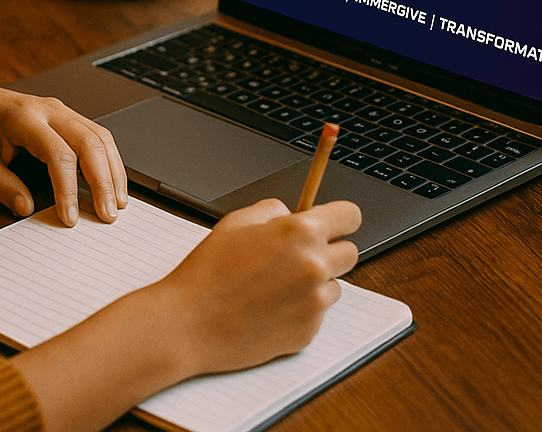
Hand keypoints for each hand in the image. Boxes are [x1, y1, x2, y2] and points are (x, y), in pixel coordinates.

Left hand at [0, 68, 127, 224]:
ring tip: (119, 200)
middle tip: (109, 213)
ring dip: (113, 169)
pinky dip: (107, 157)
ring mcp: (61, 109)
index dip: (68, 189)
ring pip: (99, 136)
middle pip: (90, 142)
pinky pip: (95, 133)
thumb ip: (2, 186)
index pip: (59, 155)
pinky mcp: (66, 115)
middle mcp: (49, 109)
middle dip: (104, 180)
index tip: (70, 218)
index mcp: (24, 119)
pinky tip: (112, 179)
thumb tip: (27, 209)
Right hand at [158, 197, 361, 375]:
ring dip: (316, 281)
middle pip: (349, 252)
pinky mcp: (309, 331)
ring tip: (276, 284)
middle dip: (329, 250)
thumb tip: (293, 214)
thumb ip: (274, 210)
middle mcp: (315, 266)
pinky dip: (301, 308)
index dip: (341, 217)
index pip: (351, 215)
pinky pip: (318, 312)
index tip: (335, 222)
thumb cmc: (209, 270)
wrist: (190, 322)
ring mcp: (314, 302)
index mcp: (300, 233)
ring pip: (334, 284)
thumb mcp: (238, 221)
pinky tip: (270, 306)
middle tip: (297, 255)